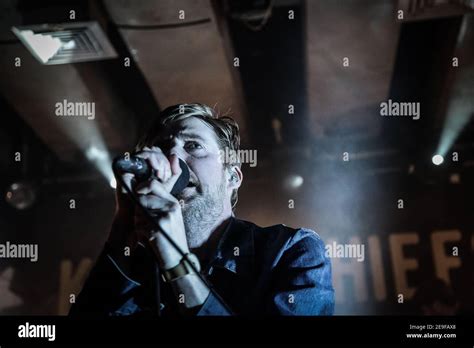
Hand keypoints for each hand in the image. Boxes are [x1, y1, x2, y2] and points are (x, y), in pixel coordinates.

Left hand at [129, 147, 188, 268]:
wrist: (177, 257)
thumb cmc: (169, 237)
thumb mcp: (169, 216)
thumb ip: (158, 203)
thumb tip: (139, 192)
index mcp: (173, 202)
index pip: (154, 184)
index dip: (142, 187)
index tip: (137, 192)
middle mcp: (171, 206)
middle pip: (143, 199)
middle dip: (138, 211)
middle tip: (146, 223)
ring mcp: (165, 216)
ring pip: (139, 213)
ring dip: (139, 224)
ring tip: (150, 232)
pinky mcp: (158, 227)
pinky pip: (139, 225)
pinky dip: (140, 234)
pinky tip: (150, 239)